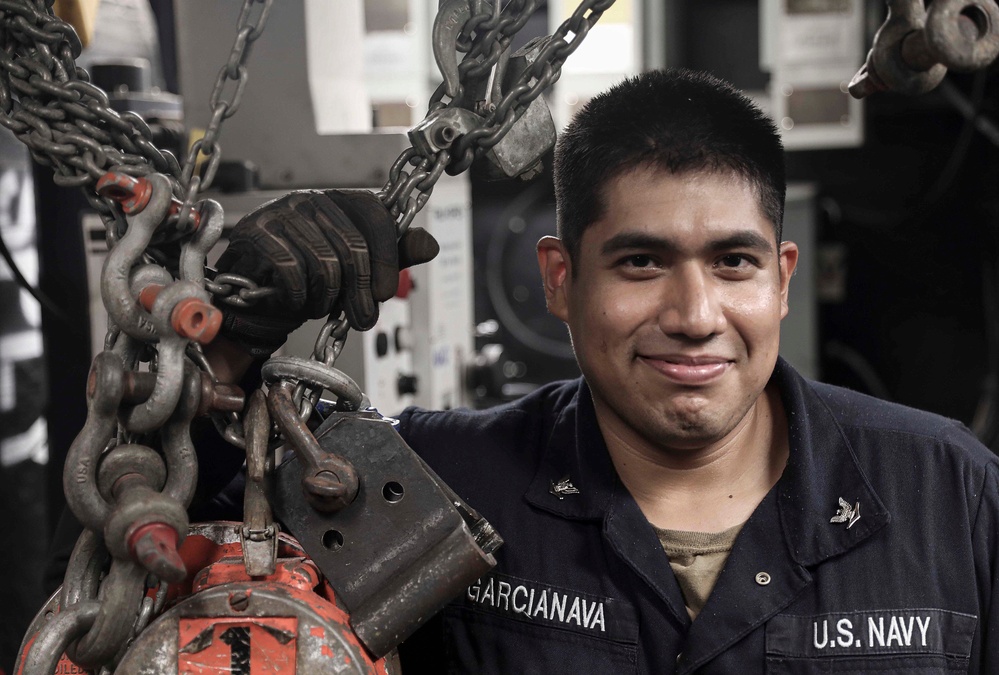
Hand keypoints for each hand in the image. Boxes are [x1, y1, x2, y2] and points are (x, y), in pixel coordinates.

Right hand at [214, 189, 438, 356]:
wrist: (259, 292)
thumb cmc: (310, 276)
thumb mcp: (359, 268)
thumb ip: (392, 255)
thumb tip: (430, 245)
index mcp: (341, 201)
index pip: (376, 214)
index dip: (386, 257)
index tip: (385, 292)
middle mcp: (312, 200)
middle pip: (352, 245)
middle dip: (361, 291)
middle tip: (363, 318)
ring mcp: (281, 212)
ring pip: (323, 262)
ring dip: (327, 298)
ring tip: (322, 306)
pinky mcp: (255, 233)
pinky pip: (290, 271)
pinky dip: (299, 296)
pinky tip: (298, 302)